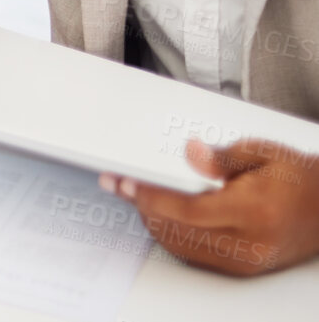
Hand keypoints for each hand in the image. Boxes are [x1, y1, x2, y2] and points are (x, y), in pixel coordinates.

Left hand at [104, 139, 318, 274]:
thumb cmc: (298, 178)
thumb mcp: (262, 153)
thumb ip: (220, 157)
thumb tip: (188, 152)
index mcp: (255, 211)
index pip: (189, 210)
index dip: (152, 196)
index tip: (126, 181)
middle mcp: (250, 242)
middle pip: (178, 229)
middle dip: (143, 204)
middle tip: (119, 183)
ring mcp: (246, 260)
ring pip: (181, 244)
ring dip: (152, 219)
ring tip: (134, 194)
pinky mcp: (243, 267)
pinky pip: (194, 253)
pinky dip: (171, 233)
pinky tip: (160, 213)